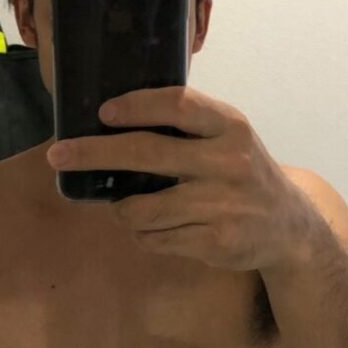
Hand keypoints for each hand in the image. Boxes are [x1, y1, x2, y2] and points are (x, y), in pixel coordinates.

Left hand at [45, 86, 311, 273]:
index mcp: (230, 127)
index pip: (178, 105)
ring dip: (123, 209)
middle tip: (59, 155)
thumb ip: (187, 128)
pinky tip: (156, 228)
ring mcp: (222, 206)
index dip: (136, 106)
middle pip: (147, 154)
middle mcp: (228, 163)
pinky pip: (155, 239)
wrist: (289, 227)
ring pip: (143, 208)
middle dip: (95, 153)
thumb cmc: (244, 173)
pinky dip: (144, 234)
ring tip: (127, 207)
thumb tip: (110, 122)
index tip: (102, 112)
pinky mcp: (215, 242)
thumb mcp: (229, 138)